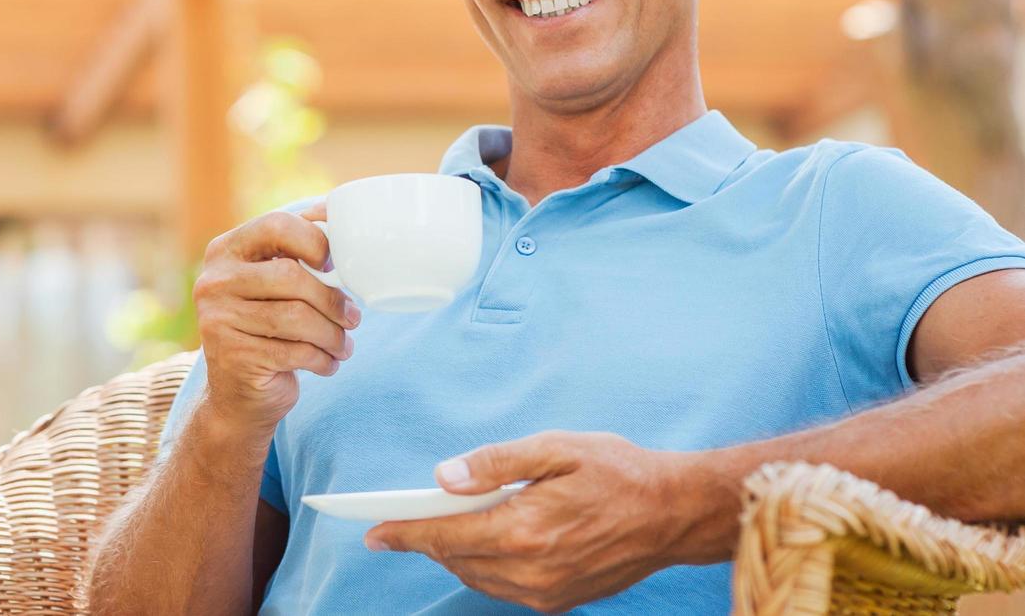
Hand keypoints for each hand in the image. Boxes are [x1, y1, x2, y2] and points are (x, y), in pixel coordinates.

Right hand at [194, 203, 360, 436]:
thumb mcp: (273, 284)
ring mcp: (218, 319)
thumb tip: (332, 211)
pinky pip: (294, 351)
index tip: (334, 266)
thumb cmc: (268, 328)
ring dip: (333, 335)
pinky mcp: (232, 356)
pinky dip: (321, 359)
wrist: (238, 394)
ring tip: (344, 345)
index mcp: (225, 250)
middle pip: (291, 276)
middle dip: (331, 300)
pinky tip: (328, 363)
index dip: (315, 241)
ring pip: (296, 317)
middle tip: (353, 318)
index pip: (276, 225)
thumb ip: (294, 251)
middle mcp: (214, 280)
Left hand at [364, 431, 709, 613]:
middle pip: (457, 560)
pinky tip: (485, 540)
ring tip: (444, 524)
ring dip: (454, 553)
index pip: (446, 537)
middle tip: (403, 517)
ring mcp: (548, 592)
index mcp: (526, 529)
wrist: (676, 512)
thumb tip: (444, 477)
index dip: (404, 533)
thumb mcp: (556, 447)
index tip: (371, 532)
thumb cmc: (618, 470)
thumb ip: (495, 461)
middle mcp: (533, 570)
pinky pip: (504, 588)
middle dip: (425, 540)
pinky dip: (484, 566)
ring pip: (478, 578)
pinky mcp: (561, 601)